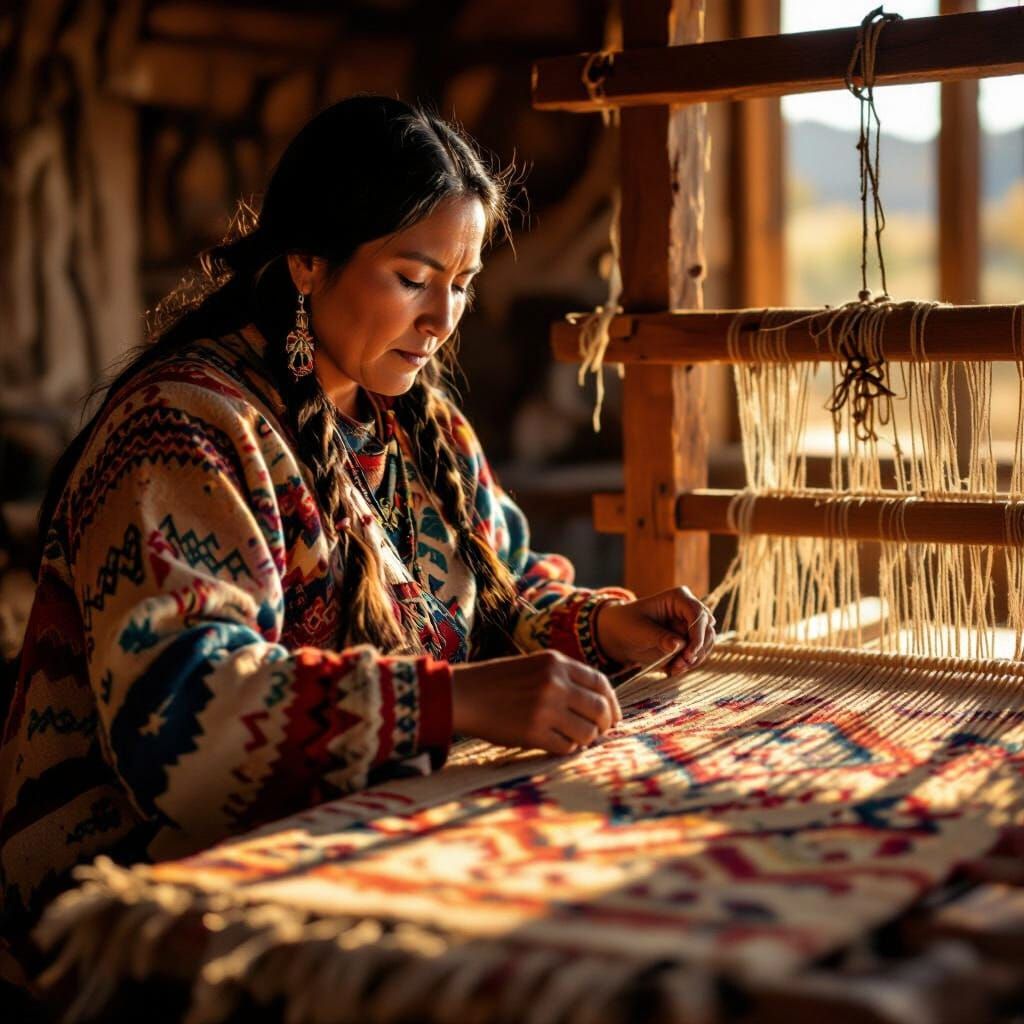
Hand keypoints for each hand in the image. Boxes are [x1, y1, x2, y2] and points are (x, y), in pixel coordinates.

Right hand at [451, 650, 620, 754]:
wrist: (464, 695)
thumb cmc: (498, 683)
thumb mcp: (534, 667)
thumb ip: (564, 678)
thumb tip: (598, 703)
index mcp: (556, 662)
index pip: (601, 683)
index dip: (612, 702)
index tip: (613, 716)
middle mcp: (555, 683)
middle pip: (600, 709)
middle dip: (605, 725)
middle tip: (599, 733)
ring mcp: (545, 708)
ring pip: (588, 732)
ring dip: (586, 740)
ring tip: (574, 739)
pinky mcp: (534, 732)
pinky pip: (566, 747)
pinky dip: (567, 749)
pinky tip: (558, 744)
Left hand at [595, 586, 714, 674]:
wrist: (619, 636)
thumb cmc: (627, 625)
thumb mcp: (639, 630)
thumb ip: (659, 637)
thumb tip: (678, 645)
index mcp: (678, 598)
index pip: (698, 613)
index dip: (698, 633)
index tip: (689, 653)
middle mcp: (689, 611)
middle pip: (708, 630)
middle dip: (697, 650)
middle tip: (681, 664)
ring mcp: (690, 627)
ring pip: (706, 645)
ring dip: (693, 660)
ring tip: (674, 668)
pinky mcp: (688, 642)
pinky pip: (697, 655)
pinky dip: (687, 665)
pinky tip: (672, 670)